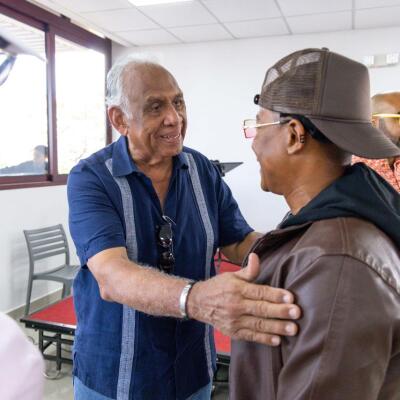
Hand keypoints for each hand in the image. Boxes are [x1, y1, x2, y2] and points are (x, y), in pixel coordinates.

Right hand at [186, 253, 300, 345]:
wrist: (198, 303)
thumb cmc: (218, 287)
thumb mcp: (231, 275)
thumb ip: (248, 270)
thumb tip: (256, 256)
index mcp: (237, 288)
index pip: (259, 292)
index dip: (275, 294)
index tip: (290, 297)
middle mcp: (236, 305)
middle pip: (261, 309)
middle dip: (280, 311)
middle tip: (296, 313)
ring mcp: (234, 320)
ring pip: (258, 324)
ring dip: (277, 327)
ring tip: (292, 329)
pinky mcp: (233, 332)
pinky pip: (251, 336)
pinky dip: (264, 338)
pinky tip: (277, 340)